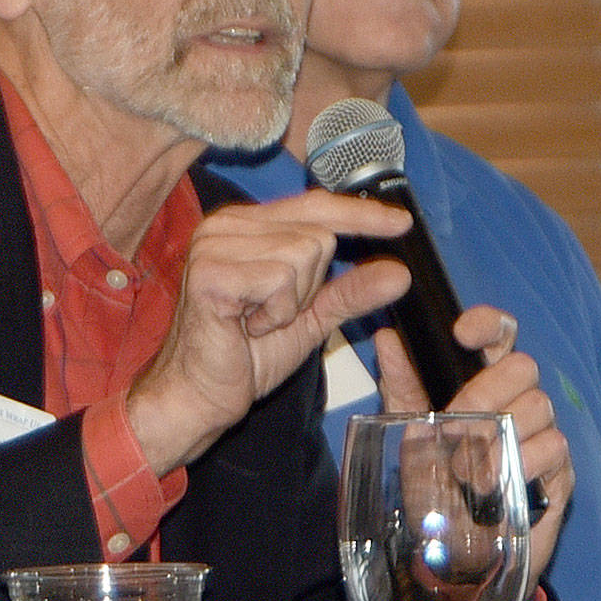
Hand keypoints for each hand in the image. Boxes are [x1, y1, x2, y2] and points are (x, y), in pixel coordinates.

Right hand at [127, 190, 411, 474]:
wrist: (199, 395)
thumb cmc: (244, 356)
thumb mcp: (309, 318)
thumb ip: (350, 292)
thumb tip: (399, 273)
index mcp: (246, 226)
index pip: (315, 206)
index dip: (361, 215)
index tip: (402, 224)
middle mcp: (226, 225)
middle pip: (317, 235)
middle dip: (309, 287)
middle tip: (269, 315)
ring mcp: (215, 244)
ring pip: (303, 255)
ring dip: (290, 304)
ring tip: (255, 321)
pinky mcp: (211, 271)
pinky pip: (280, 280)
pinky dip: (274, 313)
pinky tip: (245, 326)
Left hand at [374, 309, 573, 583]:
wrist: (450, 554)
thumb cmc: (432, 482)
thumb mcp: (406, 428)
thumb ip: (400, 382)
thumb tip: (387, 337)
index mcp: (482, 378)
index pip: (500, 333)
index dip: (487, 324)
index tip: (462, 333)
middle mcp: (517, 399)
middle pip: (522, 366)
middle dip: (484, 390)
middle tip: (452, 421)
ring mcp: (542, 434)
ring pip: (538, 406)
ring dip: (494, 435)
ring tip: (462, 468)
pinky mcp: (559, 472)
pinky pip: (552, 448)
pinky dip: (517, 464)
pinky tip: (489, 485)